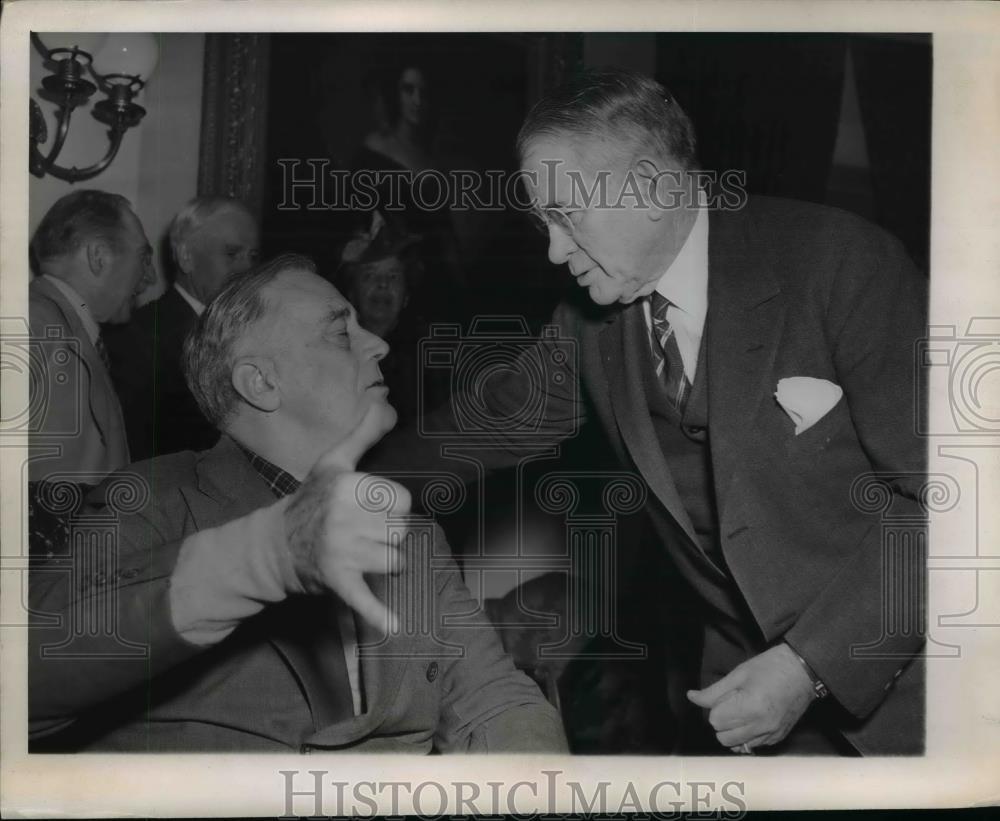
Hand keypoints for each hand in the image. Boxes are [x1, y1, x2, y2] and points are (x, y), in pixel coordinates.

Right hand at [284, 404, 409, 633]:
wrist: (272, 546)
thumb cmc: (309, 501)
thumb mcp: (333, 463)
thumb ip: (363, 434)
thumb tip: (385, 402)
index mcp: (349, 487)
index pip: (402, 504)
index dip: (390, 510)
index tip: (368, 510)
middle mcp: (346, 516)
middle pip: (400, 533)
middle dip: (387, 536)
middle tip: (359, 534)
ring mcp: (341, 550)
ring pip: (395, 561)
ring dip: (384, 563)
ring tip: (359, 555)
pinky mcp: (337, 580)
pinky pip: (364, 598)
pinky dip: (377, 615)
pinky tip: (393, 627)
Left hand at [686, 643, 814, 752]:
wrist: (803, 671)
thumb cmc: (769, 667)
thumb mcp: (738, 674)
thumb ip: (713, 691)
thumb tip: (691, 697)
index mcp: (750, 707)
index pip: (715, 721)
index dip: (716, 707)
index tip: (726, 696)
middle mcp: (761, 726)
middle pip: (723, 737)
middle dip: (722, 722)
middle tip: (731, 704)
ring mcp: (771, 735)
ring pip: (737, 745)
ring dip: (733, 731)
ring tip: (742, 712)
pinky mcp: (778, 738)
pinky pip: (753, 746)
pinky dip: (747, 735)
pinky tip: (753, 719)